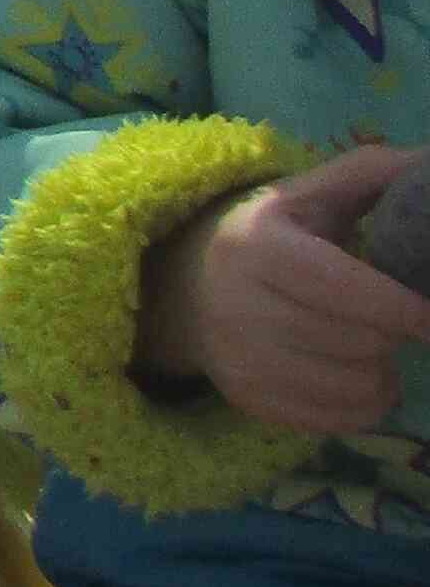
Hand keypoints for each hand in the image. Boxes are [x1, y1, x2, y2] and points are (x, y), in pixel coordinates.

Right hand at [137, 147, 429, 433]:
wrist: (181, 285)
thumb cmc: (265, 233)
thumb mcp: (307, 194)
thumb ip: (371, 173)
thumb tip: (429, 165)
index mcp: (256, 246)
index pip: (349, 290)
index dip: (406, 307)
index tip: (429, 312)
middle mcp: (238, 307)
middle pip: (363, 341)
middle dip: (392, 331)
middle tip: (389, 317)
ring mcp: (241, 361)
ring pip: (359, 386)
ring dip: (383, 370)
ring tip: (370, 345)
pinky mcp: (250, 400)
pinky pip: (342, 420)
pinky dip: (366, 402)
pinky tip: (353, 372)